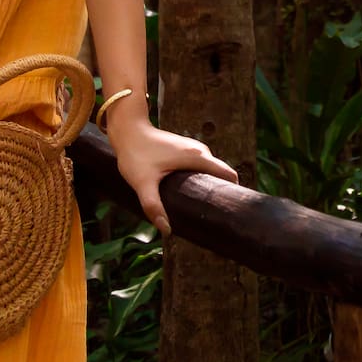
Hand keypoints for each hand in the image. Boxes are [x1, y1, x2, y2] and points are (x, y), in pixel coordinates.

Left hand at [109, 116, 237, 235]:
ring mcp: (193, 148)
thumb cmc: (135, 155)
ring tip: (199, 208)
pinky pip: (201, 167)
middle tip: (210, 216)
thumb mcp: (143, 184)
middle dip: (219, 194)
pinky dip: (199, 180)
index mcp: (198, 158)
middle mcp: (201, 151)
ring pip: (210, 171)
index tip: (228, 212)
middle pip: (221, 175)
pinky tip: (187, 194)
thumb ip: (154, 206)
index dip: (234, 192)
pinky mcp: (185, 149)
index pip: (229, 175)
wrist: (128, 130)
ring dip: (208, 187)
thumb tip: (166, 231)